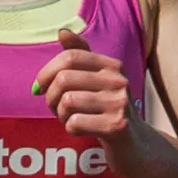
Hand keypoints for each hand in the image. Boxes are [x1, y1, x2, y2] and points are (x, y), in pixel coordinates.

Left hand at [31, 23, 148, 174]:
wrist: (137, 146)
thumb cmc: (109, 111)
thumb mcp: (97, 81)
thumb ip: (81, 56)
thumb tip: (63, 31)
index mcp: (112, 66)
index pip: (70, 57)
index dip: (47, 71)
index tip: (40, 87)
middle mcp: (119, 81)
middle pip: (64, 79)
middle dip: (51, 97)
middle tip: (56, 108)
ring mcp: (120, 104)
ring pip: (67, 101)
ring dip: (61, 115)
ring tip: (71, 119)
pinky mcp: (117, 127)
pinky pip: (75, 123)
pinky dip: (71, 129)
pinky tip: (82, 131)